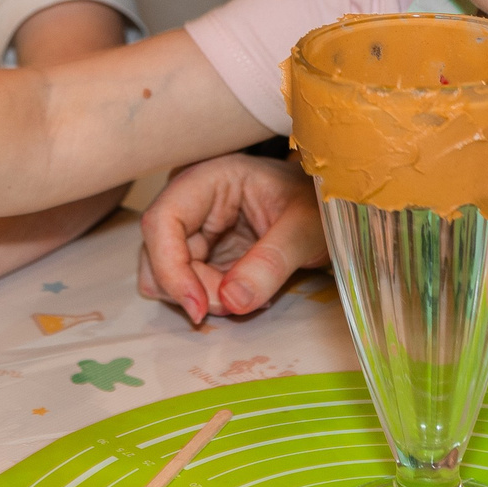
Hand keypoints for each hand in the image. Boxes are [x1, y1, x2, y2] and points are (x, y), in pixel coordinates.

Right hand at [137, 153, 328, 322]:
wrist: (329, 212)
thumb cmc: (316, 206)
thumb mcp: (305, 230)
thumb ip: (271, 264)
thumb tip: (230, 301)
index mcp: (210, 179)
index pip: (162, 220)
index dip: (169, 267)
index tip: (198, 307)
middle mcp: (191, 202)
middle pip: (159, 253)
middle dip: (192, 289)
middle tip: (238, 303)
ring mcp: (193, 229)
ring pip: (165, 274)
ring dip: (199, 296)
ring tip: (248, 294)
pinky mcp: (201, 254)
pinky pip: (186, 285)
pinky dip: (208, 299)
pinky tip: (244, 291)